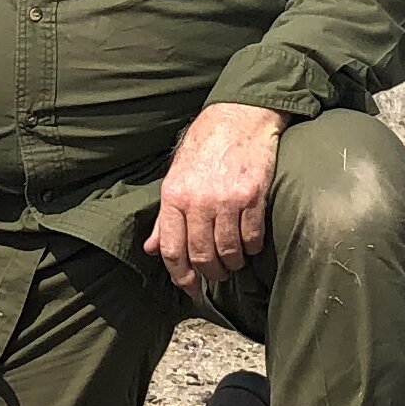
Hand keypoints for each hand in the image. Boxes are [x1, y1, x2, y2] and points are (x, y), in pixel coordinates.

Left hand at [150, 102, 284, 295]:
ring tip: (234, 262)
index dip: (181, 277)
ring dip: (233, 263)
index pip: (172, 249)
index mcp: (174, 196)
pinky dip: (252, 247)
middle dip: (210, 273)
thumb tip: (151, 249)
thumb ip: (165, 216)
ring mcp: (227, 199)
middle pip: (201, 255)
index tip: (191, 289)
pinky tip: (251, 245)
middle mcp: (198, 200)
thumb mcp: (176, 175)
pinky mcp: (253, 196)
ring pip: (229, 251)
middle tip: (217, 275)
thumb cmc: (205, 145)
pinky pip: (252, 237)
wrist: (240, 116)